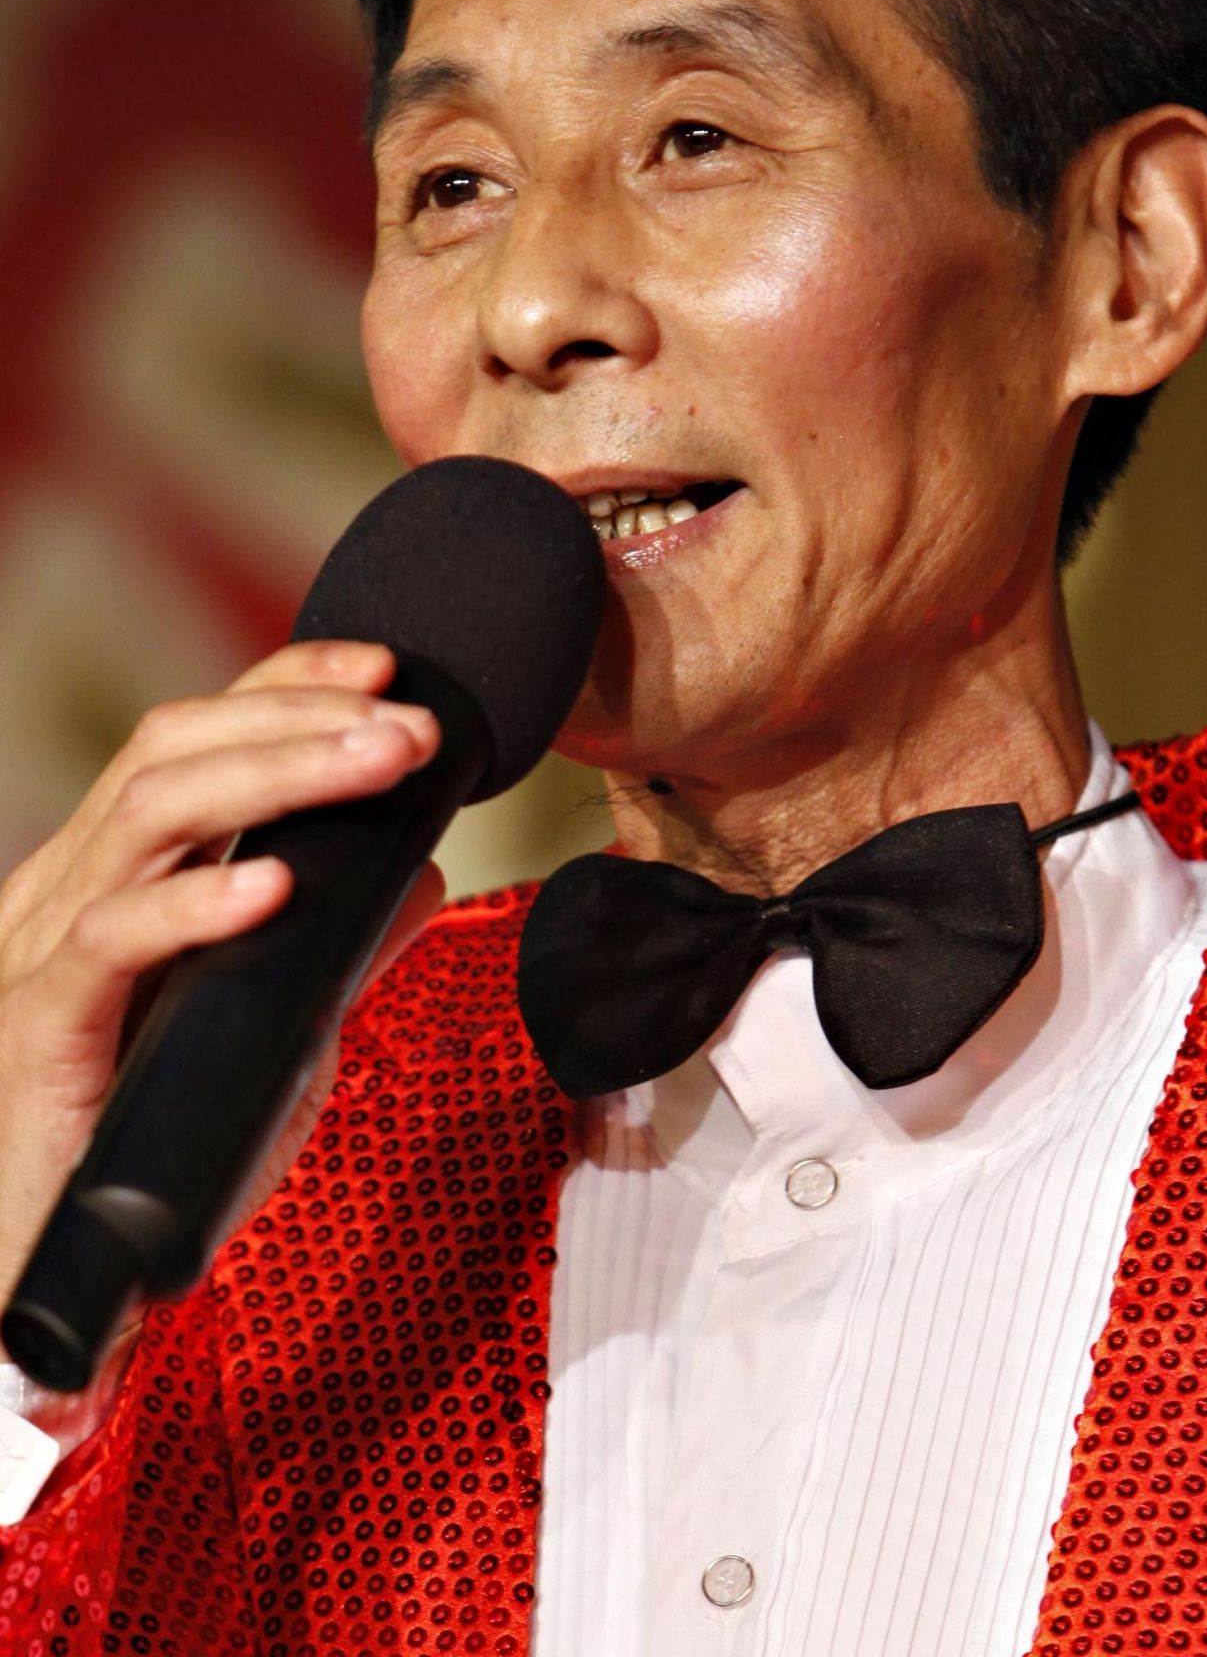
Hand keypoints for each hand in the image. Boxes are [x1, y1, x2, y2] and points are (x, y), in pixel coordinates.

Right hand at [0, 639, 445, 1328]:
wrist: (41, 1278)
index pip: (193, 736)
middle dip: (301, 716)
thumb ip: (337, 948)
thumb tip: (423, 871)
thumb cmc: (150, 1148)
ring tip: (376, 762)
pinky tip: (276, 889)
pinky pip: (109, 942)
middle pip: (174, 748)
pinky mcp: (40, 1029)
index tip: (384, 669)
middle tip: (410, 723)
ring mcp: (44, 949)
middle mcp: (71, 886)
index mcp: (118, 872)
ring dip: (275, 772)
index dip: (284, 683)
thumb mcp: (273, 1029)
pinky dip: (197, 905)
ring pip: (147, 812)